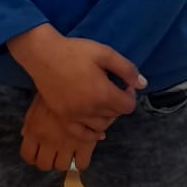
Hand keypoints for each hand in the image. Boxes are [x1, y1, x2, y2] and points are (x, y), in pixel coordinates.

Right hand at [6, 25, 142, 129]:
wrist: (43, 55)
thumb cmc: (75, 51)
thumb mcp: (105, 53)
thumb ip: (127, 70)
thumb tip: (143, 84)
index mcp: (104, 94)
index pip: (128, 105)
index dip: (130, 94)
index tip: (123, 84)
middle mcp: (91, 109)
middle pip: (115, 114)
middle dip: (118, 102)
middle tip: (112, 88)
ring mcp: (76, 116)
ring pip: (101, 126)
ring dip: (107, 116)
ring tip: (102, 102)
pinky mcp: (63, 117)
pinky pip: (81, 134)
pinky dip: (92, 134)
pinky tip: (98, 132)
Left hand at [20, 95, 104, 172]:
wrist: (78, 84)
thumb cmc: (54, 91)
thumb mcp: (36, 105)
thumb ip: (29, 123)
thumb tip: (25, 135)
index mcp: (34, 132)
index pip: (28, 156)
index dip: (32, 157)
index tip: (38, 154)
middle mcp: (48, 142)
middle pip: (44, 165)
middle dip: (48, 161)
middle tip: (54, 153)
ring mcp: (66, 145)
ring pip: (62, 166)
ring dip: (64, 161)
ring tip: (68, 153)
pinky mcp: (84, 144)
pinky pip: (81, 164)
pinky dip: (80, 162)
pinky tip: (81, 154)